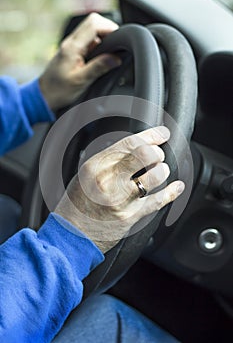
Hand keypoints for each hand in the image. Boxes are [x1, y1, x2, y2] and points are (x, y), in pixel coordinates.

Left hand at [39, 13, 119, 110]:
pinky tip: (102, 57)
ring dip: (104, 37)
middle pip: (93, 21)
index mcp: (72, 47)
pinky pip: (88, 40)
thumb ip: (99, 67)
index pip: (94, 24)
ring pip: (91, 29)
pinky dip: (98, 44)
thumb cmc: (59, 91)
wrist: (45, 95)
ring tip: (110, 53)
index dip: (110, 28)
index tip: (120, 40)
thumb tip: (116, 59)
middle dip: (108, 30)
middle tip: (117, 45)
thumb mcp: (81, 81)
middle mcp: (71, 42)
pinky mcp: (73, 50)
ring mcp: (71, 45)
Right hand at [55, 126, 184, 252]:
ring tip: (160, 171)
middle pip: (145, 155)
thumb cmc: (76, 205)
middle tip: (158, 156)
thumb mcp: (85, 175)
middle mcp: (108, 179)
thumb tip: (135, 149)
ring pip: (155, 175)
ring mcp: (120, 199)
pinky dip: (172, 192)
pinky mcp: (130, 217)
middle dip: (157, 153)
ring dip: (163, 170)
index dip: (151, 135)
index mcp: (96, 166)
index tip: (162, 133)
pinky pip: (158, 201)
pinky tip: (176, 187)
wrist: (70, 236)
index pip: (129, 143)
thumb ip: (108, 161)